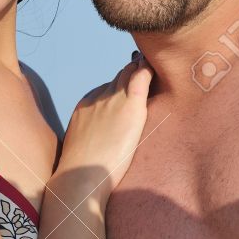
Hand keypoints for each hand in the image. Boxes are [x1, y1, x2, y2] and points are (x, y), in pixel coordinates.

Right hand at [57, 56, 152, 201]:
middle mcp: (99, 97)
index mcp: (86, 105)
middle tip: (145, 65)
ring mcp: (114, 99)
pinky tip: (156, 68)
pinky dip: (148, 70)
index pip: (107, 88)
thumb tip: (101, 145)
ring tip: (153, 63)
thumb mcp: (83, 146)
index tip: (130, 84)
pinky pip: (141, 78)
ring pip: (129, 74)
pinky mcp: (130, 106)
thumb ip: (94, 138)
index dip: (121, 85)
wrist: (81, 175)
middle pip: (119, 78)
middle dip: (131, 72)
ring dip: (140, 69)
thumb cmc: (83, 172)